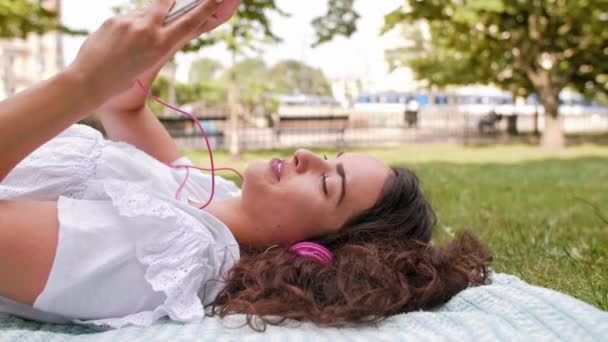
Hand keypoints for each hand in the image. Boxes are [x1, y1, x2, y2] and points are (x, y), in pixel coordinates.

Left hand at [69, 0, 240, 106]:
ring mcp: (128, 22)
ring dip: (148, 18)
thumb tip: (160, 22)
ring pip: (145, 11)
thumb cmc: (120, 81)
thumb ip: (159, 41)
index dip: (206, 7)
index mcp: (160, 45)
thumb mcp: (149, 63)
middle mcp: (146, 29)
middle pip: (167, 2)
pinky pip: (128, 18)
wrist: (87, 82)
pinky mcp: (113, 20)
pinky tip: (120, 44)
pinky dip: (130, 28)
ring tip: (137, 41)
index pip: (190, 21)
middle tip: (176, 0)